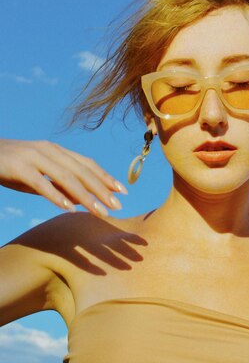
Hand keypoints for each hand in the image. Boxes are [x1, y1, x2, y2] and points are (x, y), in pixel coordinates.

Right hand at [0, 139, 127, 215]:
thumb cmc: (10, 167)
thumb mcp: (38, 176)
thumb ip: (58, 185)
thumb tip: (80, 200)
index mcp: (56, 151)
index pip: (87, 164)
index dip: (106, 177)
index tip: (122, 192)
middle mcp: (49, 151)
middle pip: (81, 172)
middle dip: (101, 190)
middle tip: (117, 206)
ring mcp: (34, 157)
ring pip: (66, 178)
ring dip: (85, 196)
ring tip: (99, 211)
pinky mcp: (20, 168)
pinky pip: (41, 183)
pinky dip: (56, 196)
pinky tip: (69, 208)